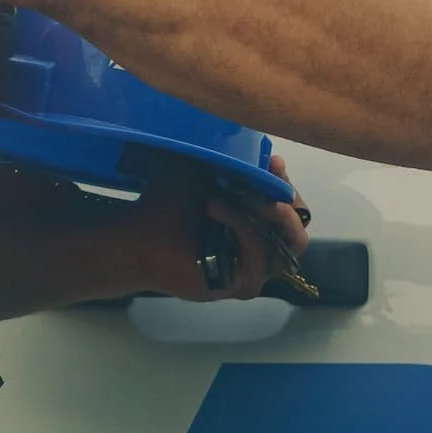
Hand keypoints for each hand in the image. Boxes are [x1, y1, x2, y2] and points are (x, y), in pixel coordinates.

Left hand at [130, 153, 310, 301]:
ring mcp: (250, 269)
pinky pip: (260, 257)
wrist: (134, 235)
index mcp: (252, 224)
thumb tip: (260, 147)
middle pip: (297, 230)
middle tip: (272, 180)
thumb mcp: (203, 171)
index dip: (286, 185)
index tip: (275, 161)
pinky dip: (243, 229)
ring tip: (242, 193)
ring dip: (267, 212)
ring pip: (287, 244)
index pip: (290, 209)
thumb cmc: (163, 206)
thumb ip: (233, 162)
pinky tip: (215, 207)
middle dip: (288, 201)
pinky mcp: (240, 285)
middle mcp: (256, 248)